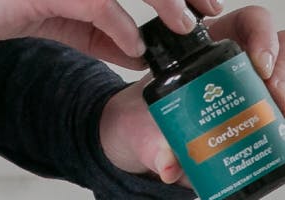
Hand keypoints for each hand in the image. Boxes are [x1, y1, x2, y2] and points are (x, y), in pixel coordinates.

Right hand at [0, 0, 220, 68]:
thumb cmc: (8, 5)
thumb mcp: (66, 21)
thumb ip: (103, 34)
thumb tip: (138, 53)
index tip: (202, 1)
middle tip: (208, 9)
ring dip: (164, 1)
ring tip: (184, 29)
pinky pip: (97, 3)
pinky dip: (120, 27)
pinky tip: (134, 49)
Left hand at [100, 6, 284, 186]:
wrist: (141, 139)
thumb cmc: (142, 123)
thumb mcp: (143, 131)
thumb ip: (153, 148)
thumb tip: (168, 167)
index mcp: (203, 57)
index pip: (245, 25)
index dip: (261, 36)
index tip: (260, 66)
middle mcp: (228, 70)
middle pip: (275, 55)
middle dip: (283, 76)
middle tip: (277, 103)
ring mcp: (243, 93)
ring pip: (280, 80)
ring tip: (280, 121)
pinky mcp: (250, 117)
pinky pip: (276, 109)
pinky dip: (281, 122)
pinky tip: (277, 135)